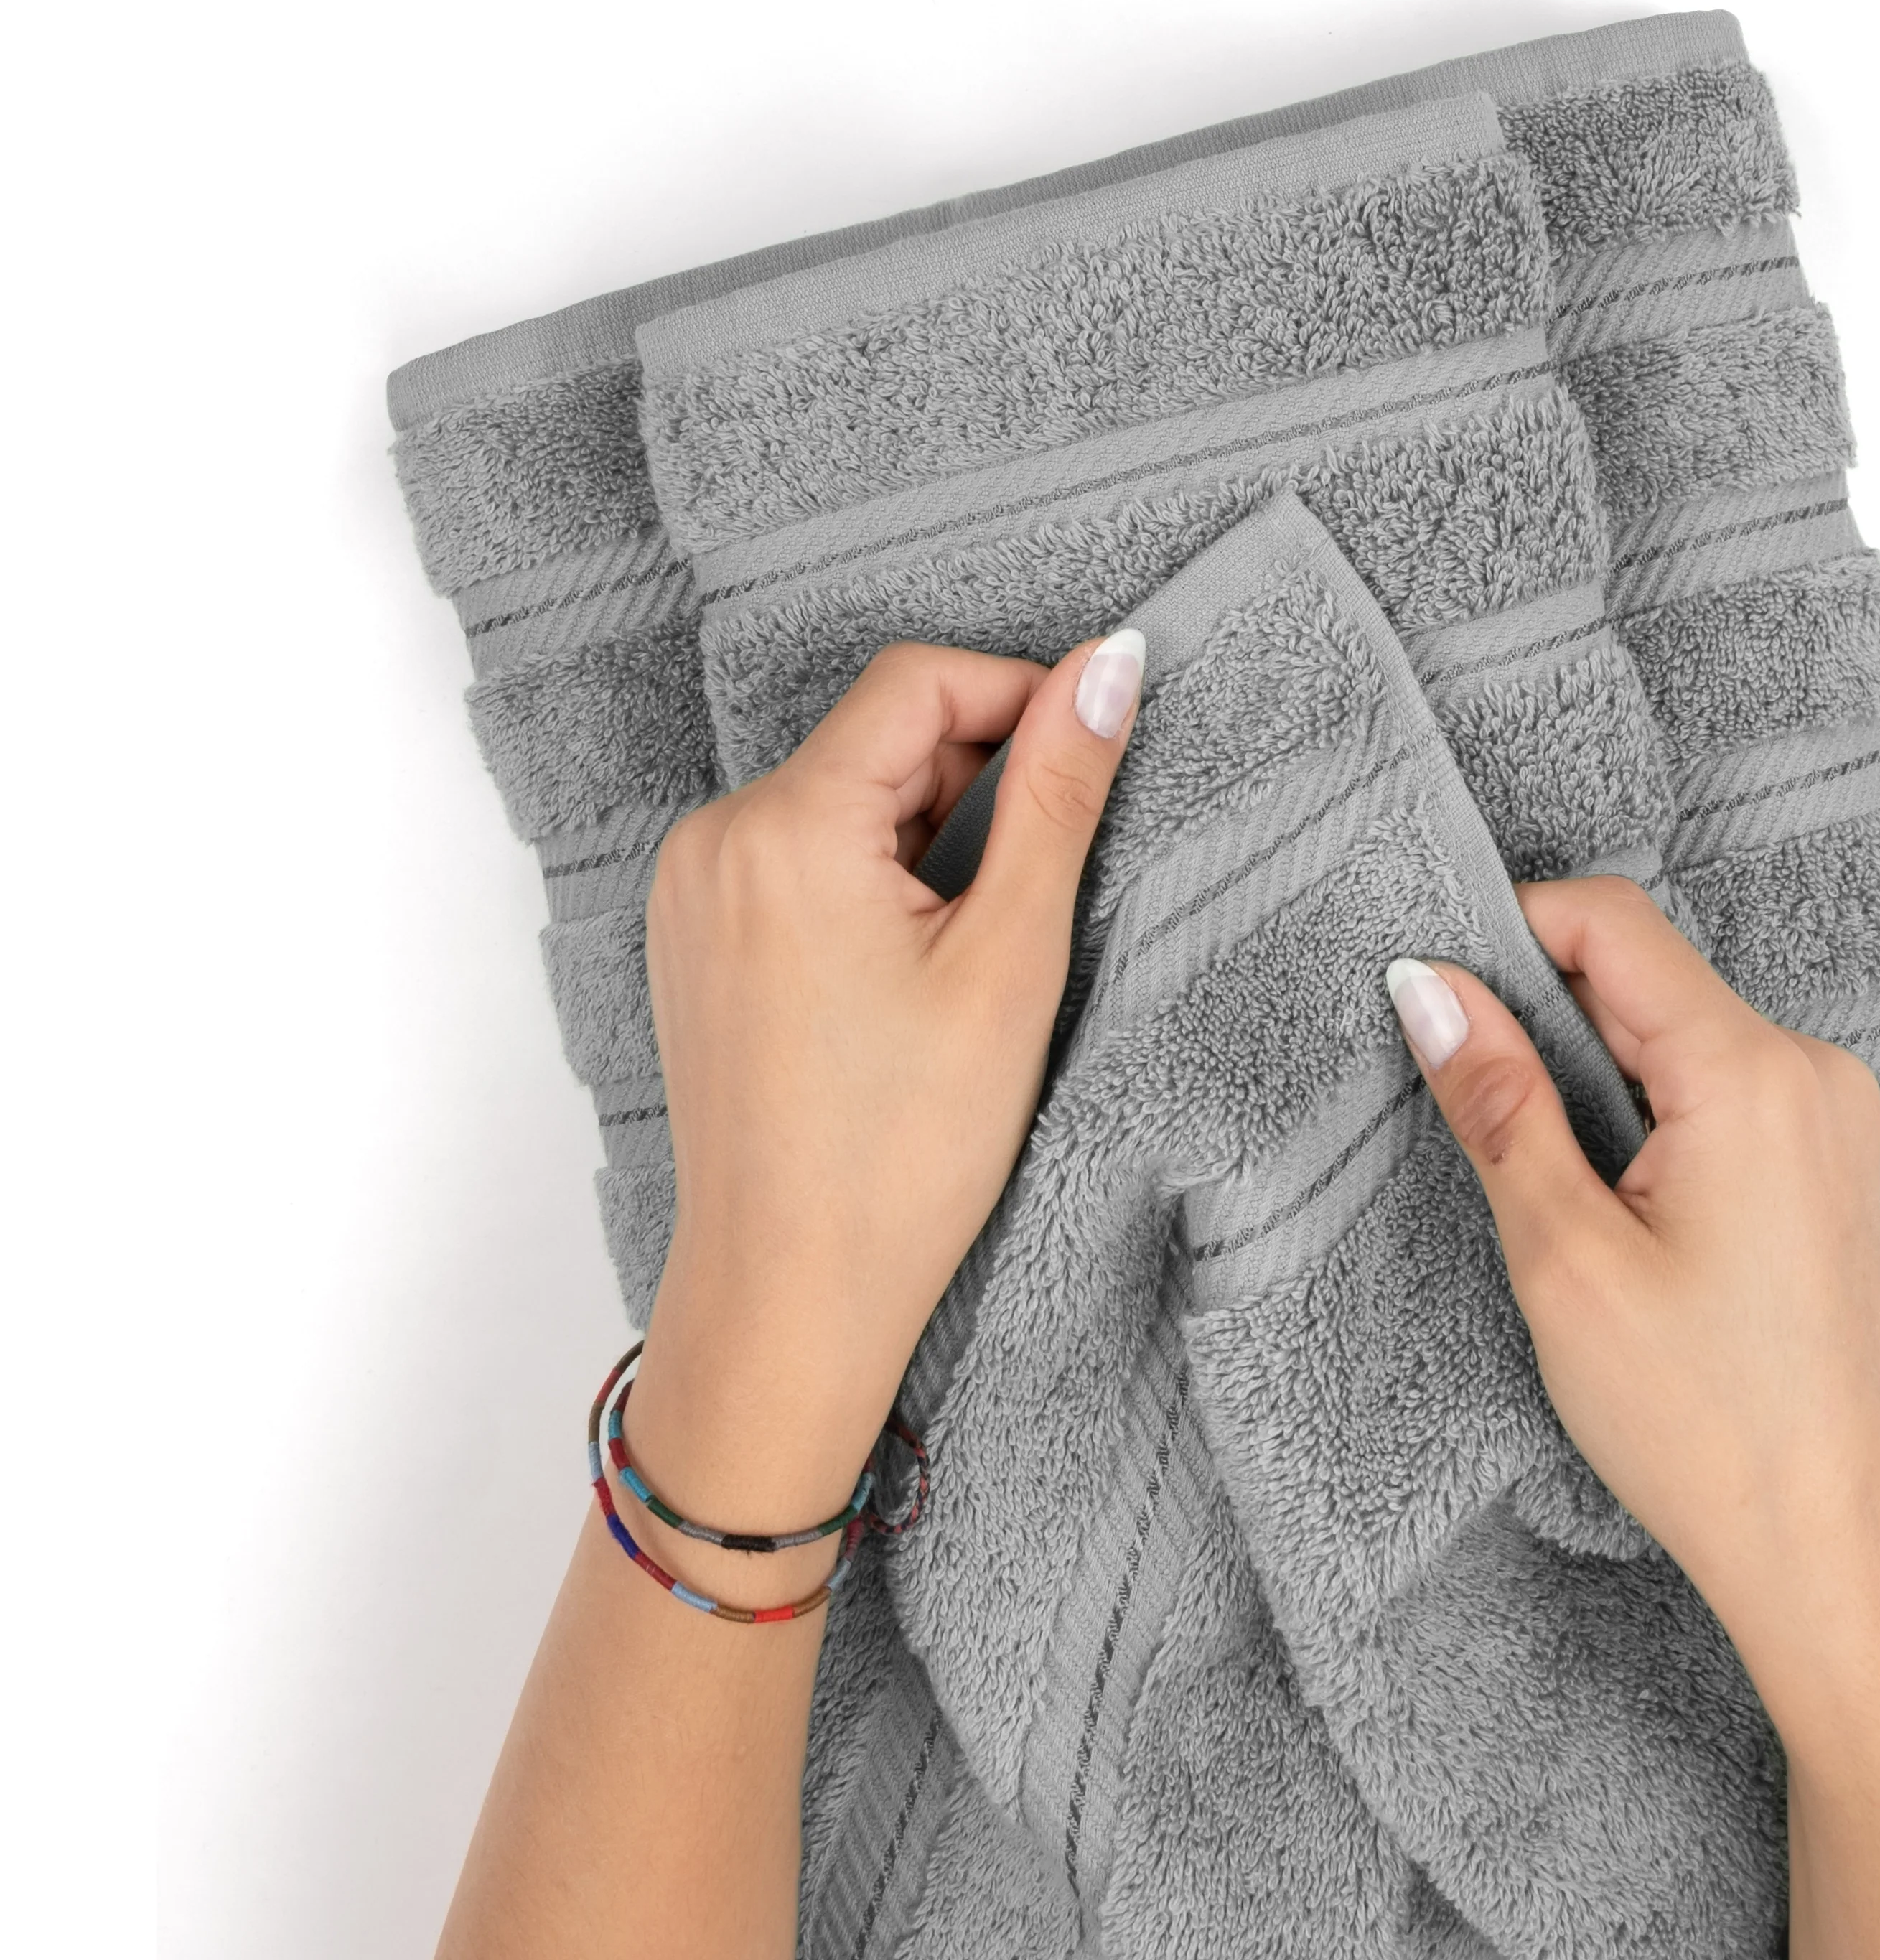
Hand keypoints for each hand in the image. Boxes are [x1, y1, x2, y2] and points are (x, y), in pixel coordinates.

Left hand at [624, 632, 1142, 1584]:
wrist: (792, 1293)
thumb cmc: (901, 1153)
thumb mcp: (1009, 960)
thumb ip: (1057, 796)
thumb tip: (1108, 666)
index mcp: (783, 827)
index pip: (917, 682)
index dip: (1021, 693)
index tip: (1097, 748)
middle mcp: (714, 839)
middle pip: (875, 738)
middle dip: (976, 777)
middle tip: (1044, 882)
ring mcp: (690, 892)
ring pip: (839, 799)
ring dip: (927, 832)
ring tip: (979, 947)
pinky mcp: (692, 942)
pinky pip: (796, 859)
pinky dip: (871, 878)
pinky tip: (914, 971)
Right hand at [1385, 876, 1879, 1737]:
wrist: (1832, 1545)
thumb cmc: (1708, 1421)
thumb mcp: (1565, 1256)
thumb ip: (1498, 1102)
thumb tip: (1429, 988)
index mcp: (1753, 1073)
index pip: (1612, 922)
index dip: (1507, 931)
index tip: (1429, 993)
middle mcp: (1810, 1074)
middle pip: (1644, 975)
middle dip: (1539, 1014)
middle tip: (1465, 1104)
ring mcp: (1829, 1122)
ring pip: (1673, 1036)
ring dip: (1587, 1075)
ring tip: (1539, 1183)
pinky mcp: (1823, 1169)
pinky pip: (1714, 1093)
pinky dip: (1640, 1117)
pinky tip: (1603, 1206)